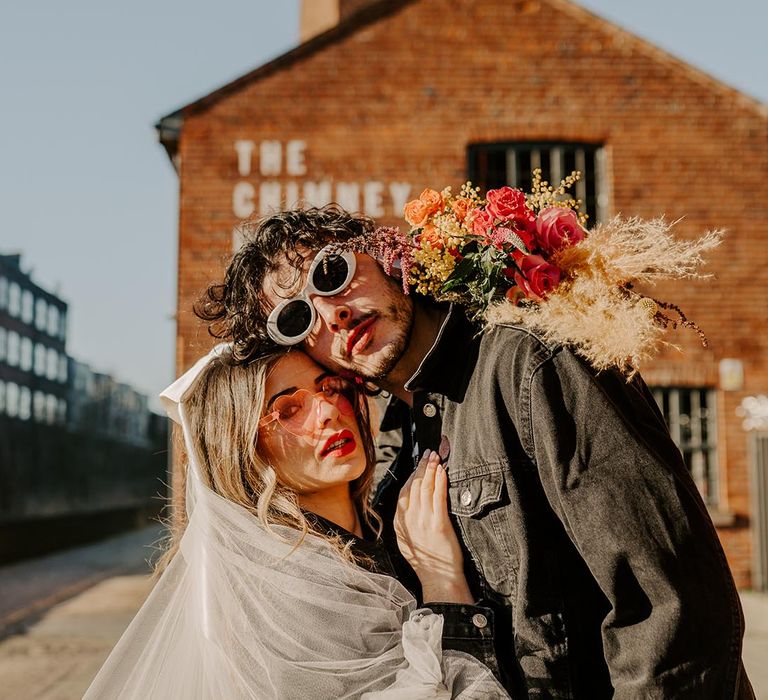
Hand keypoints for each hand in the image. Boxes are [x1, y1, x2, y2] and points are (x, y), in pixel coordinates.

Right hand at [394, 450, 473, 603]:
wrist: (438, 579)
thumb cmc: (427, 562)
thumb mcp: (407, 541)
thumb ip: (406, 522)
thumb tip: (410, 505)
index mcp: (400, 523)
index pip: (404, 492)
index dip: (412, 475)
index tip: (419, 464)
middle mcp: (409, 520)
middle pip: (414, 486)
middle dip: (421, 467)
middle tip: (429, 454)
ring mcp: (423, 521)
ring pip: (425, 488)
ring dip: (430, 470)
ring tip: (436, 458)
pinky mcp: (438, 524)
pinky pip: (438, 497)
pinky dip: (439, 482)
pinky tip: (442, 472)